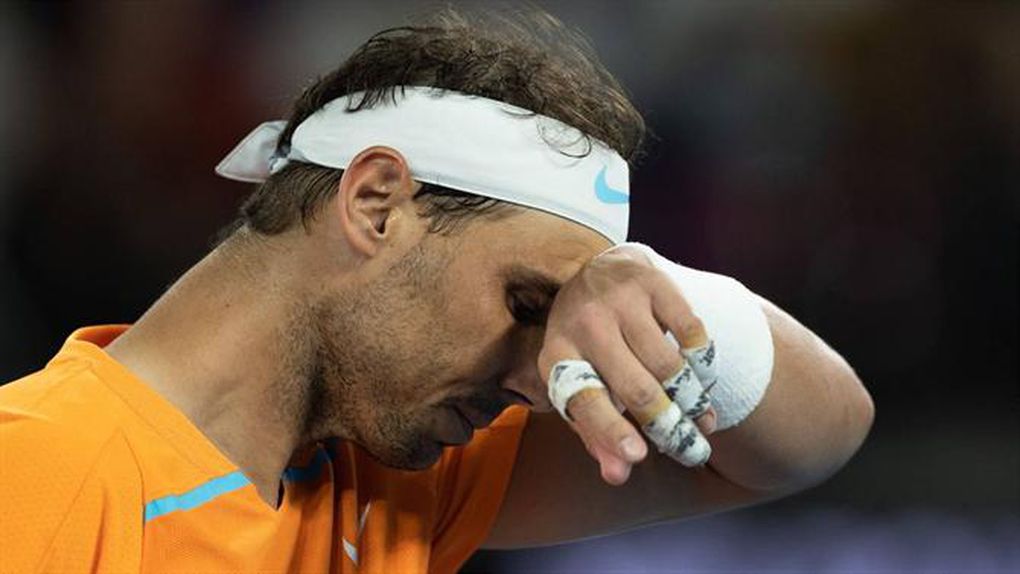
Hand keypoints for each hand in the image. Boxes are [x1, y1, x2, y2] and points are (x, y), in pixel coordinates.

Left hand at [538, 245, 717, 484]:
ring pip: (667, 365)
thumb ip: (595, 432)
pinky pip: (691, 332)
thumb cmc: (588, 346)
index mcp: (557, 355)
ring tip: (703, 421)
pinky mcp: (652, 282)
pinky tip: (702, 378)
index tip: (638, 457)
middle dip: (669, 427)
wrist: (596, 272)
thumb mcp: (579, 384)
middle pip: (635, 387)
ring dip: (692, 400)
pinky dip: (702, 362)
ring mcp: (619, 299)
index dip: (610, 430)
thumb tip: (618, 475)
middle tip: (692, 451)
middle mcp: (585, 323)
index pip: (584, 398)